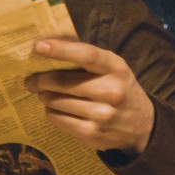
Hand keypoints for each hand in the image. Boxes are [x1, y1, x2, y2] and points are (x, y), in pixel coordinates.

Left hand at [23, 38, 154, 154]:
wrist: (142, 126)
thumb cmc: (118, 87)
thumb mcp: (112, 68)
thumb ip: (85, 55)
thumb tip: (48, 41)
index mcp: (116, 69)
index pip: (87, 55)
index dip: (61, 50)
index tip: (38, 46)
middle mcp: (112, 91)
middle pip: (61, 81)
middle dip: (40, 80)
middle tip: (31, 80)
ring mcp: (102, 115)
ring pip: (54, 101)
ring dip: (44, 96)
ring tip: (46, 94)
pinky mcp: (92, 133)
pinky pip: (56, 117)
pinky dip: (51, 111)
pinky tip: (57, 109)